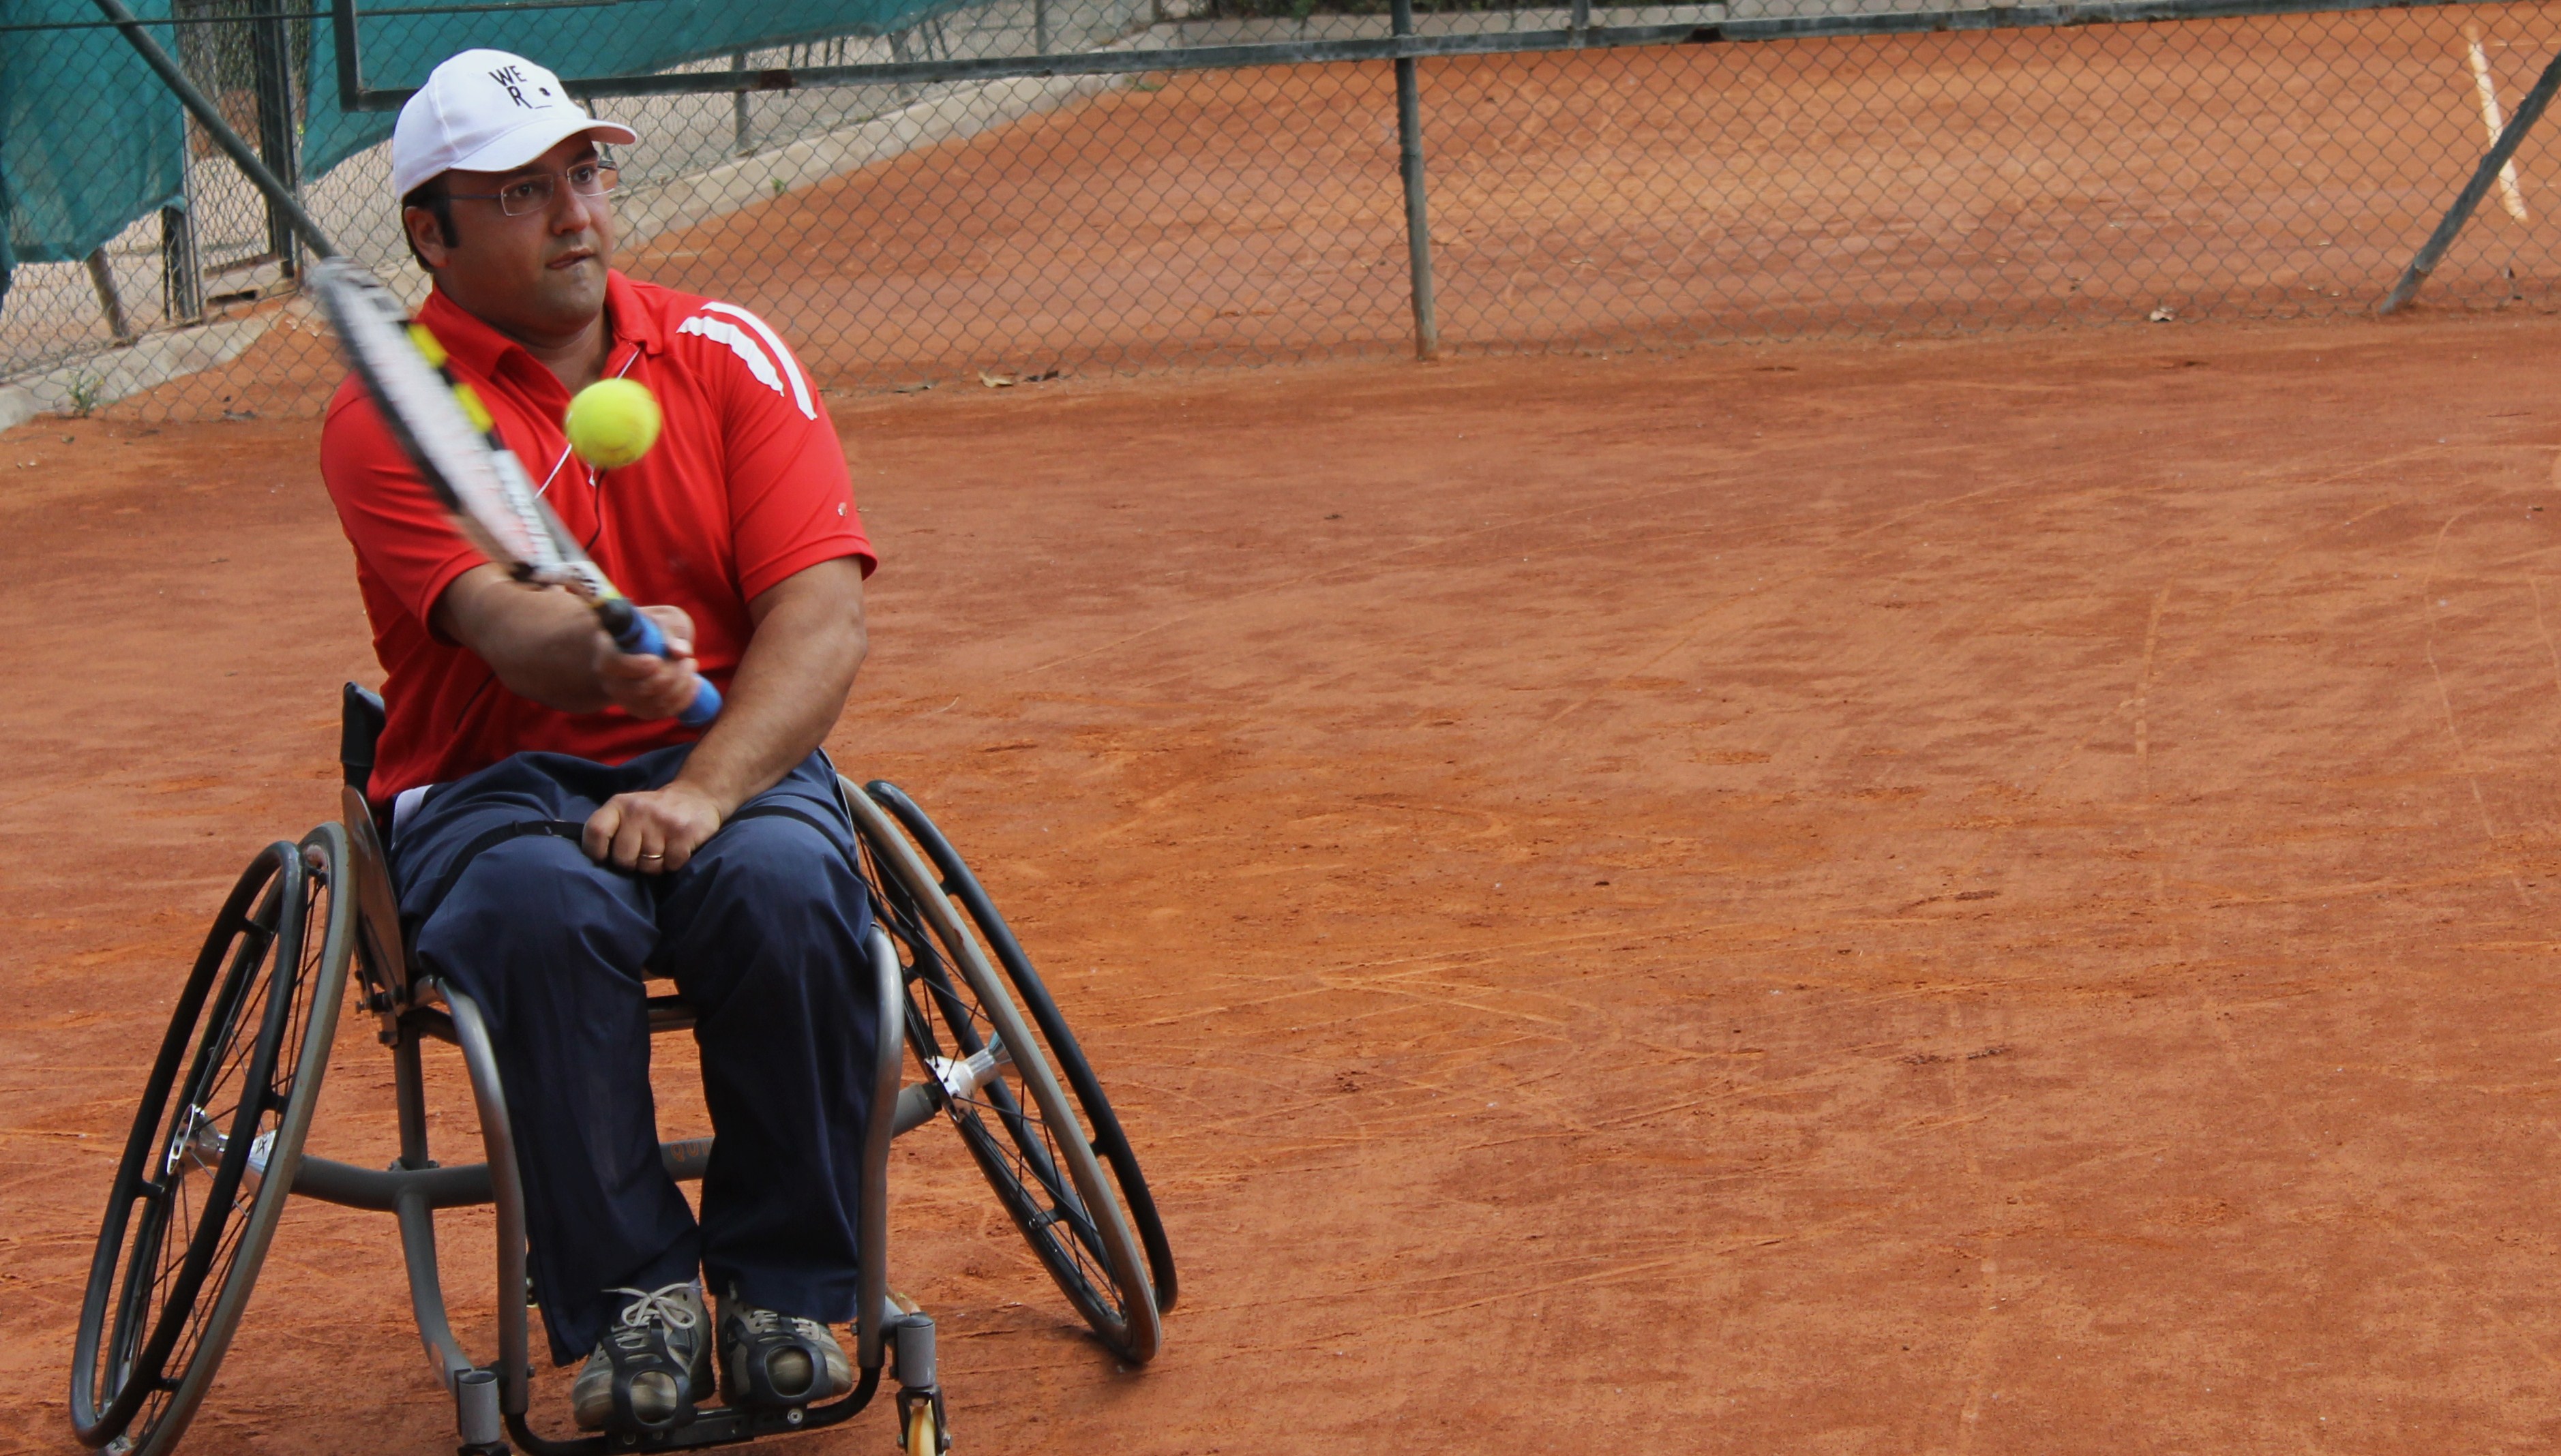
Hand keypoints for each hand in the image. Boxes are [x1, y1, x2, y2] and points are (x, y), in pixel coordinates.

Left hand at [584, 779, 725, 873]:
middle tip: (644, 852)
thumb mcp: (627, 810)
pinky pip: (670, 865)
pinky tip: (677, 850)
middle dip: (633, 863)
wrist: (698, 795)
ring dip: (655, 865)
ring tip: (662, 849)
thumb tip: (592, 859)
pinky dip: (673, 864)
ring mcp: (662, 822)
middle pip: (623, 858)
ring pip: (648, 866)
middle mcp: (638, 811)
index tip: (605, 857)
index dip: (596, 851)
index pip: (595, 832)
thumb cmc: (655, 811)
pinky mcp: (683, 833)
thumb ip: (609, 828)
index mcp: (619, 804)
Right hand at [592, 604, 702, 720]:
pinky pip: (663, 712)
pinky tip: (695, 682)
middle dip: (673, 675)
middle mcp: (611, 680)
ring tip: (691, 664)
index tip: (657, 660)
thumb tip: (680, 651)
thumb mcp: (662, 617)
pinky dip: (684, 699)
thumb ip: (670, 628)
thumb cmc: (652, 628)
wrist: (642, 645)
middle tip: (688, 658)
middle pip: (641, 689)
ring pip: (655, 703)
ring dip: (682, 685)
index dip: (637, 666)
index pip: (615, 665)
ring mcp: (625, 698)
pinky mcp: (640, 709)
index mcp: (607, 653)